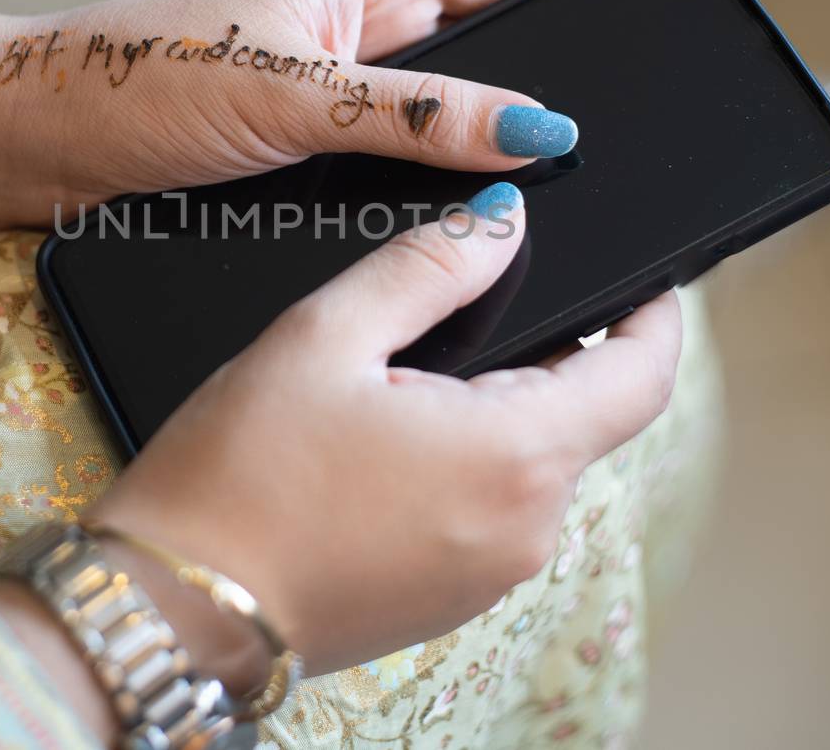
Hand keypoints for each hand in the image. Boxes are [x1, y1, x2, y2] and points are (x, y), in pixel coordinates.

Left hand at [0, 0, 577, 228]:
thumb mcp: (296, 93)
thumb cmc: (139, 80)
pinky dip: (423, 197)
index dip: (576, 1)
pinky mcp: (301, 154)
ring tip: (540, 206)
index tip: (636, 55)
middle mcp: (357, 28)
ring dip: (477, 159)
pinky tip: (453, 238)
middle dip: (535, 99)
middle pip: (484, 53)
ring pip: (438, 123)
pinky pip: (389, 170)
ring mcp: (331, 95)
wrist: (31, 144)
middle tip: (597, 158)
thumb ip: (420, 113)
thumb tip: (539, 128)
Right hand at [87, 187, 681, 678]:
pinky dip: (466, 463)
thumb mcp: (324, 335)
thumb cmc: (238, 477)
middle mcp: (525, 529)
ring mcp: (490, 576)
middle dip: (547, 355)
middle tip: (468, 303)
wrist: (174, 611)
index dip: (656, 317)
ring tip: (401, 377)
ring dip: (496, 411)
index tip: (643, 279)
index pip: (643, 378)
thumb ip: (428, 266)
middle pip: (583, 418)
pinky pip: (491, 511)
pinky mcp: (450, 600)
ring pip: (532, 465)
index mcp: (514, 457)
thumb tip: (503, 219)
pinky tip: (384, 444)